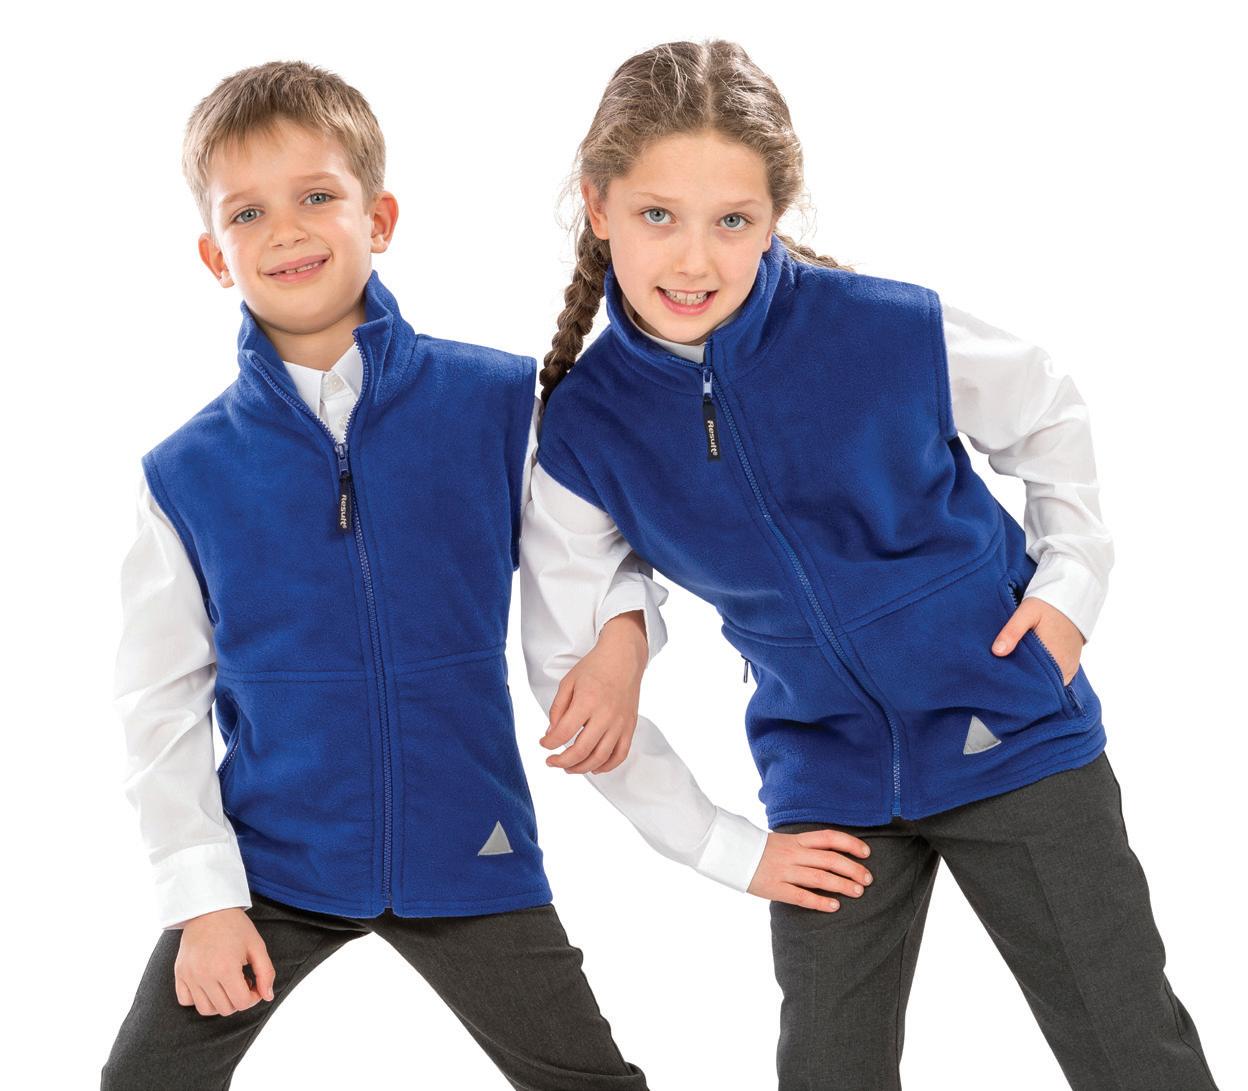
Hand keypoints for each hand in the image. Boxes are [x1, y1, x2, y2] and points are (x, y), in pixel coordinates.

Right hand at [174, 907, 274, 1016]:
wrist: (208, 909)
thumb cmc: (235, 926)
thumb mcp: (257, 946)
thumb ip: (266, 973)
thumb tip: (268, 996)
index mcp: (226, 968)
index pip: (242, 1003)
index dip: (253, 997)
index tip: (254, 983)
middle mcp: (204, 976)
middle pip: (225, 1009)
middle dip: (238, 999)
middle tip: (242, 979)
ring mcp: (189, 976)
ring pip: (205, 1009)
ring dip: (220, 1002)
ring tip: (227, 982)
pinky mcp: (179, 974)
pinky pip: (186, 1001)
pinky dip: (198, 998)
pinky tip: (209, 983)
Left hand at [543, 610, 648, 774]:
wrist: (623, 658)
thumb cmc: (595, 667)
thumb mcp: (568, 682)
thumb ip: (557, 708)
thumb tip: (552, 733)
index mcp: (587, 701)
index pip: (563, 732)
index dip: (549, 743)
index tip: (543, 744)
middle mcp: (605, 715)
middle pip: (581, 750)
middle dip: (562, 761)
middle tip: (551, 762)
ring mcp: (620, 723)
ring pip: (600, 757)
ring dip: (581, 768)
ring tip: (568, 768)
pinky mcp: (630, 727)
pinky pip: (620, 754)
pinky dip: (607, 766)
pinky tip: (594, 767)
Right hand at [747, 829, 873, 912]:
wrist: (730, 853)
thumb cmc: (759, 849)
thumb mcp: (782, 840)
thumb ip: (803, 846)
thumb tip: (830, 852)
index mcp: (796, 839)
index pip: (829, 838)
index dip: (850, 843)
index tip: (866, 853)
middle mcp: (793, 853)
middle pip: (830, 859)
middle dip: (853, 869)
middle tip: (868, 879)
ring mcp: (784, 871)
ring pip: (820, 878)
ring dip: (842, 885)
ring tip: (858, 892)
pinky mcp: (775, 888)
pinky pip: (801, 896)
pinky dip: (820, 902)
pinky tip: (834, 906)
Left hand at [992, 596, 1084, 684]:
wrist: (1073, 597)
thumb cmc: (1047, 604)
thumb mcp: (1027, 613)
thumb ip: (1012, 632)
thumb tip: (997, 652)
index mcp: (1055, 659)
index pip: (1035, 685)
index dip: (1018, 685)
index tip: (1002, 682)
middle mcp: (1065, 668)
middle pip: (1041, 686)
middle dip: (1024, 683)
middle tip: (1004, 678)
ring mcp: (1069, 668)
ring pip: (1048, 682)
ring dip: (1034, 679)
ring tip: (1015, 673)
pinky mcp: (1071, 665)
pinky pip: (1055, 677)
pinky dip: (1043, 675)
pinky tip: (1029, 668)